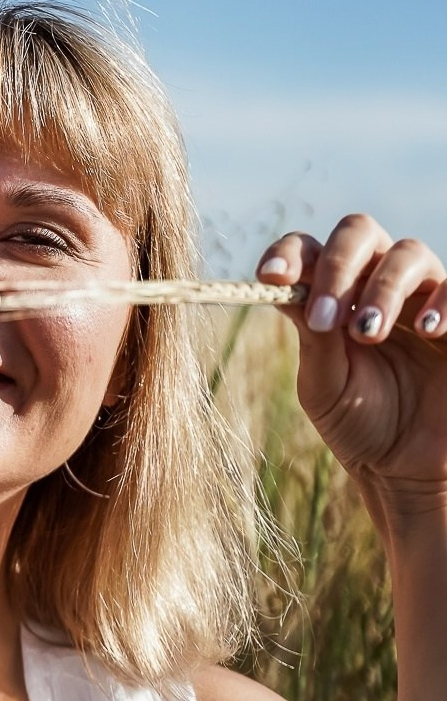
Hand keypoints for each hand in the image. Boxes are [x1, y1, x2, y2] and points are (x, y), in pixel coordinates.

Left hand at [256, 214, 446, 532]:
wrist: (405, 468)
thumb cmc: (359, 423)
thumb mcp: (325, 384)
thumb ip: (314, 338)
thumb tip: (293, 289)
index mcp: (332, 295)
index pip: (308, 250)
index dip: (288, 253)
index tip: (271, 276)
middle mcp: (375, 283)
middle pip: (358, 232)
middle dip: (338, 266)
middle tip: (326, 318)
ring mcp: (421, 294)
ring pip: (407, 253)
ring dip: (383, 288)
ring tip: (369, 335)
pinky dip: (442, 299)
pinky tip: (428, 328)